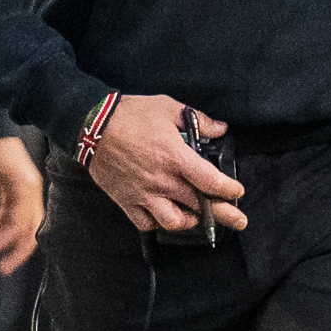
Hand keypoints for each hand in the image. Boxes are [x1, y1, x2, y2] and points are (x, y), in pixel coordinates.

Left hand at [0, 135, 44, 273]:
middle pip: (31, 228)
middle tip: (1, 269)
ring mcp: (26, 187)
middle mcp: (31, 190)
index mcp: (24, 188)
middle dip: (17, 251)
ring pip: (24, 221)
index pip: (17, 225)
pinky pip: (15, 210)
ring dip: (7, 236)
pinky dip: (3, 223)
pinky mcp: (17, 184)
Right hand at [86, 93, 247, 234]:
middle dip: (224, 214)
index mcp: (175, 157)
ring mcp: (143, 193)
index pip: (211, 182)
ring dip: (190, 221)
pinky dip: (157, 224)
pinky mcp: (126, 200)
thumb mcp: (167, 107)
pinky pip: (145, 223)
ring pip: (173, 221)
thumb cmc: (130, 114)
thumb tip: (220, 129)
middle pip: (199, 206)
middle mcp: (162, 180)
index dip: (229, 190)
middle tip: (239, 221)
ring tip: (198, 219)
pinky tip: (165, 216)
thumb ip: (198, 120)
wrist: (90, 125)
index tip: (237, 191)